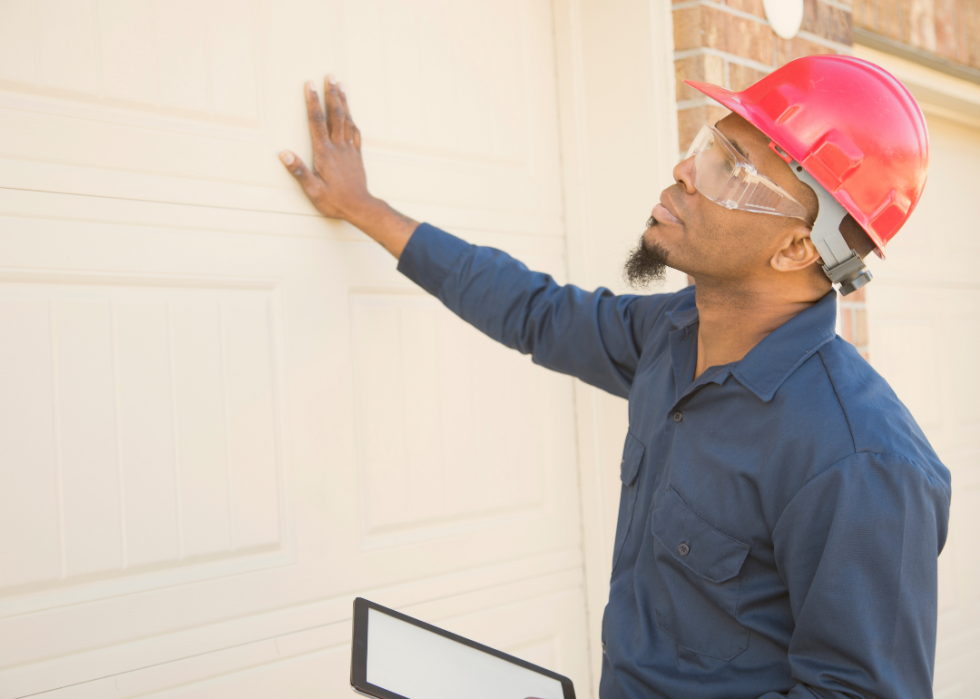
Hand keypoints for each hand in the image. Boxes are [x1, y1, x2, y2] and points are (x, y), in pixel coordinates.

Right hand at [279, 76, 375, 220]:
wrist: (360, 207)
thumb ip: (299, 172)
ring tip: (340, 85)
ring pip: (347, 119)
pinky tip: (350, 113)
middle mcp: (338, 147)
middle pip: (335, 115)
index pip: (316, 122)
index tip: (309, 85)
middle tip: (329, 76)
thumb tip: (284, 154)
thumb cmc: (335, 201)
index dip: (312, 102)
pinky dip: (352, 118)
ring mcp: (349, 149)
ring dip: (343, 101)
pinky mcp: (356, 154)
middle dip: (331, 94)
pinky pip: (355, 131)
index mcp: (324, 153)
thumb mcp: (313, 190)